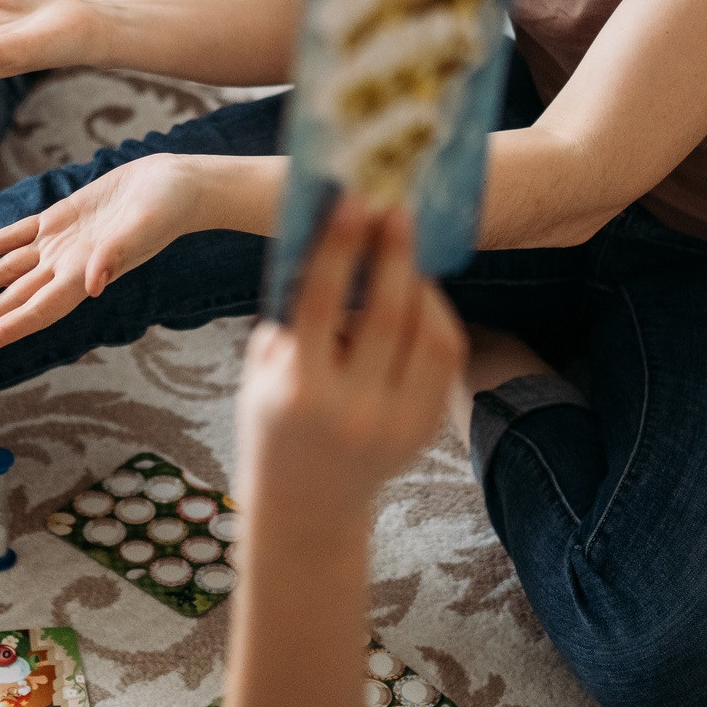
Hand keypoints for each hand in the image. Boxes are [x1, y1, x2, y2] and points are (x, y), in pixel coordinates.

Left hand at [0, 155, 203, 356]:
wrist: (175, 184)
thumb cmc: (166, 209)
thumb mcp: (143, 229)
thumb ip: (116, 256)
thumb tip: (93, 285)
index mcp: (82, 276)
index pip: (33, 312)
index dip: (0, 332)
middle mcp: (65, 268)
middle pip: (11, 301)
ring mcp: (58, 245)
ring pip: (4, 270)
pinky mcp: (58, 219)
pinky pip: (14, 237)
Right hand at [233, 201, 465, 513]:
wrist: (305, 504)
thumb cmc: (273, 419)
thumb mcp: (262, 370)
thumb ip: (290, 312)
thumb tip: (325, 236)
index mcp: (298, 392)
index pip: (320, 306)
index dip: (339, 249)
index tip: (354, 202)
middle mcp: (351, 411)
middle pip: (386, 316)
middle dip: (395, 254)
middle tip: (398, 207)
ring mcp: (396, 424)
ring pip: (428, 337)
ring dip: (421, 283)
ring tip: (408, 249)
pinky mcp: (425, 429)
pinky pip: (444, 359)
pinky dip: (435, 317)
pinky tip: (419, 293)